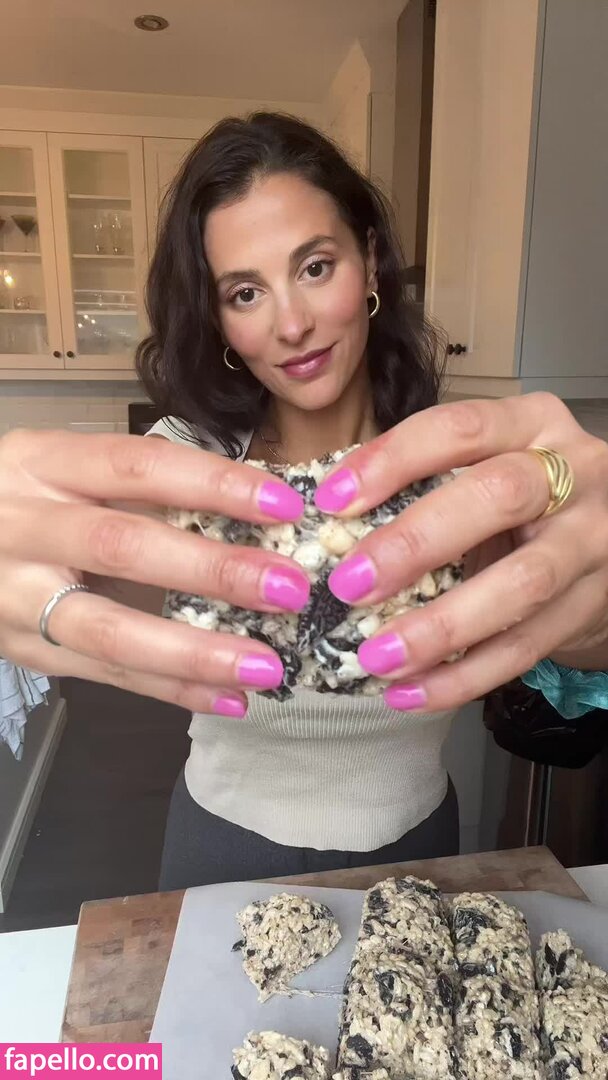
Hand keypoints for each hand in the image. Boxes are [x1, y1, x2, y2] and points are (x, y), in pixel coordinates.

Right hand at [0, 429, 308, 714]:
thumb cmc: (28, 500)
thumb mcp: (67, 472)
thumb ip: (142, 488)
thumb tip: (253, 516)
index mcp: (45, 462)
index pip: (138, 465)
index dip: (214, 484)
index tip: (283, 506)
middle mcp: (24, 523)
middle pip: (124, 545)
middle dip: (214, 570)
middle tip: (289, 589)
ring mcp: (14, 592)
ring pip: (108, 628)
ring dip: (196, 651)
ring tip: (265, 667)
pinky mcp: (22, 648)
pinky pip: (104, 674)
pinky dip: (169, 688)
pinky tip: (226, 697)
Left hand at [314, 393, 607, 710]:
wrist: (604, 546)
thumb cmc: (518, 504)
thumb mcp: (482, 470)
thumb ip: (422, 485)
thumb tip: (328, 526)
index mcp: (532, 424)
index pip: (461, 428)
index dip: (393, 460)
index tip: (332, 502)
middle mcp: (576, 473)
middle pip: (499, 496)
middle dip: (416, 542)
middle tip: (350, 585)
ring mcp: (592, 542)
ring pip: (523, 584)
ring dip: (442, 626)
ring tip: (378, 656)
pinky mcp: (594, 605)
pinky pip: (528, 648)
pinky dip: (465, 677)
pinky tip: (412, 693)